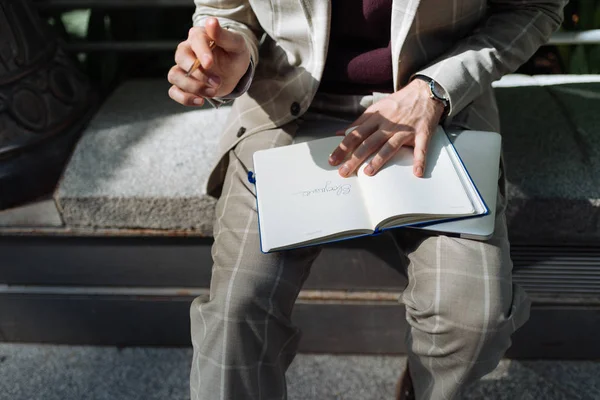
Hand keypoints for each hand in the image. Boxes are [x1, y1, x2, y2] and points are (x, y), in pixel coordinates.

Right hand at [168, 17, 250, 105]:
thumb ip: (224, 35)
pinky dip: (184, 98)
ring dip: (193, 87)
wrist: (236, 72)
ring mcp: (183, 68)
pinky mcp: (184, 84)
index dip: (201, 53)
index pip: (194, 40)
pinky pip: (174, 92)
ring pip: (174, 76)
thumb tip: (211, 21)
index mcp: (199, 36)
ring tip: (213, 92)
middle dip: (198, 73)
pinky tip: (200, 101)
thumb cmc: (235, 54)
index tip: (210, 64)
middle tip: (217, 82)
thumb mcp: (236, 44)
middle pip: (181, 59)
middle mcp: (187, 51)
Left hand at [328, 79, 444, 177]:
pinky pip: (421, 148)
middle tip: (343, 171)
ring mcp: (405, 129)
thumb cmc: (399, 102)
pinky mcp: (422, 132)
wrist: (425, 91)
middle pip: (368, 142)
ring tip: (368, 172)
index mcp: (376, 118)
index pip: (355, 134)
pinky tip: (417, 172)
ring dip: (378, 160)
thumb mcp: (377, 109)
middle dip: (354, 158)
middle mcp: (389, 124)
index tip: (332, 160)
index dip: (343, 147)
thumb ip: (359, 122)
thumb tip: (340, 133)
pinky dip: (419, 160)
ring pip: (389, 146)